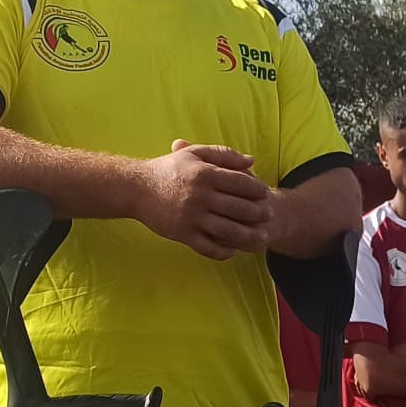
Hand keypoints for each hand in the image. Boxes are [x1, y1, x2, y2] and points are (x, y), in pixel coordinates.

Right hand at [134, 141, 274, 259]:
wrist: (136, 189)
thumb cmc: (168, 169)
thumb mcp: (194, 155)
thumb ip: (223, 155)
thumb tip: (252, 161)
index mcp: (205, 174)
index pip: (241, 183)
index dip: (257, 189)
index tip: (264, 193)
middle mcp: (200, 197)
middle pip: (239, 208)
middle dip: (258, 213)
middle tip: (269, 215)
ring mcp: (192, 217)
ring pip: (229, 230)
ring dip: (249, 236)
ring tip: (262, 237)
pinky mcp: (183, 234)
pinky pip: (209, 247)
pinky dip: (225, 251)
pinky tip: (235, 251)